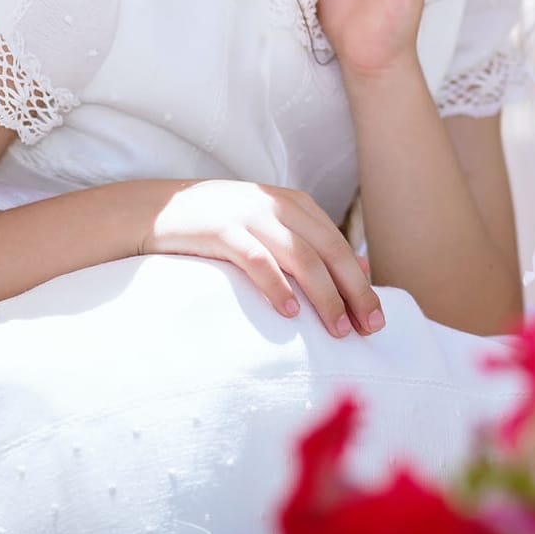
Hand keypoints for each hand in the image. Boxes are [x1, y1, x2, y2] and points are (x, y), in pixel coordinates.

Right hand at [138, 179, 383, 336]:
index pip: (340, 247)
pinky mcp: (222, 230)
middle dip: (353, 292)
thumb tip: (362, 270)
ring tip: (337, 329)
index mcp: (296, 205)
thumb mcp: (272, 225)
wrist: (158, 209)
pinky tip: (289, 313)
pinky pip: (257, 260)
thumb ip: (313, 243)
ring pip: (301, 257)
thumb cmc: (221, 225)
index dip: (361, 284)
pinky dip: (277, 286)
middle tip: (368, 329)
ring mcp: (250, 215)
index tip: (376, 320)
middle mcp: (279, 206)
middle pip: (330, 252)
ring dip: (324, 295)